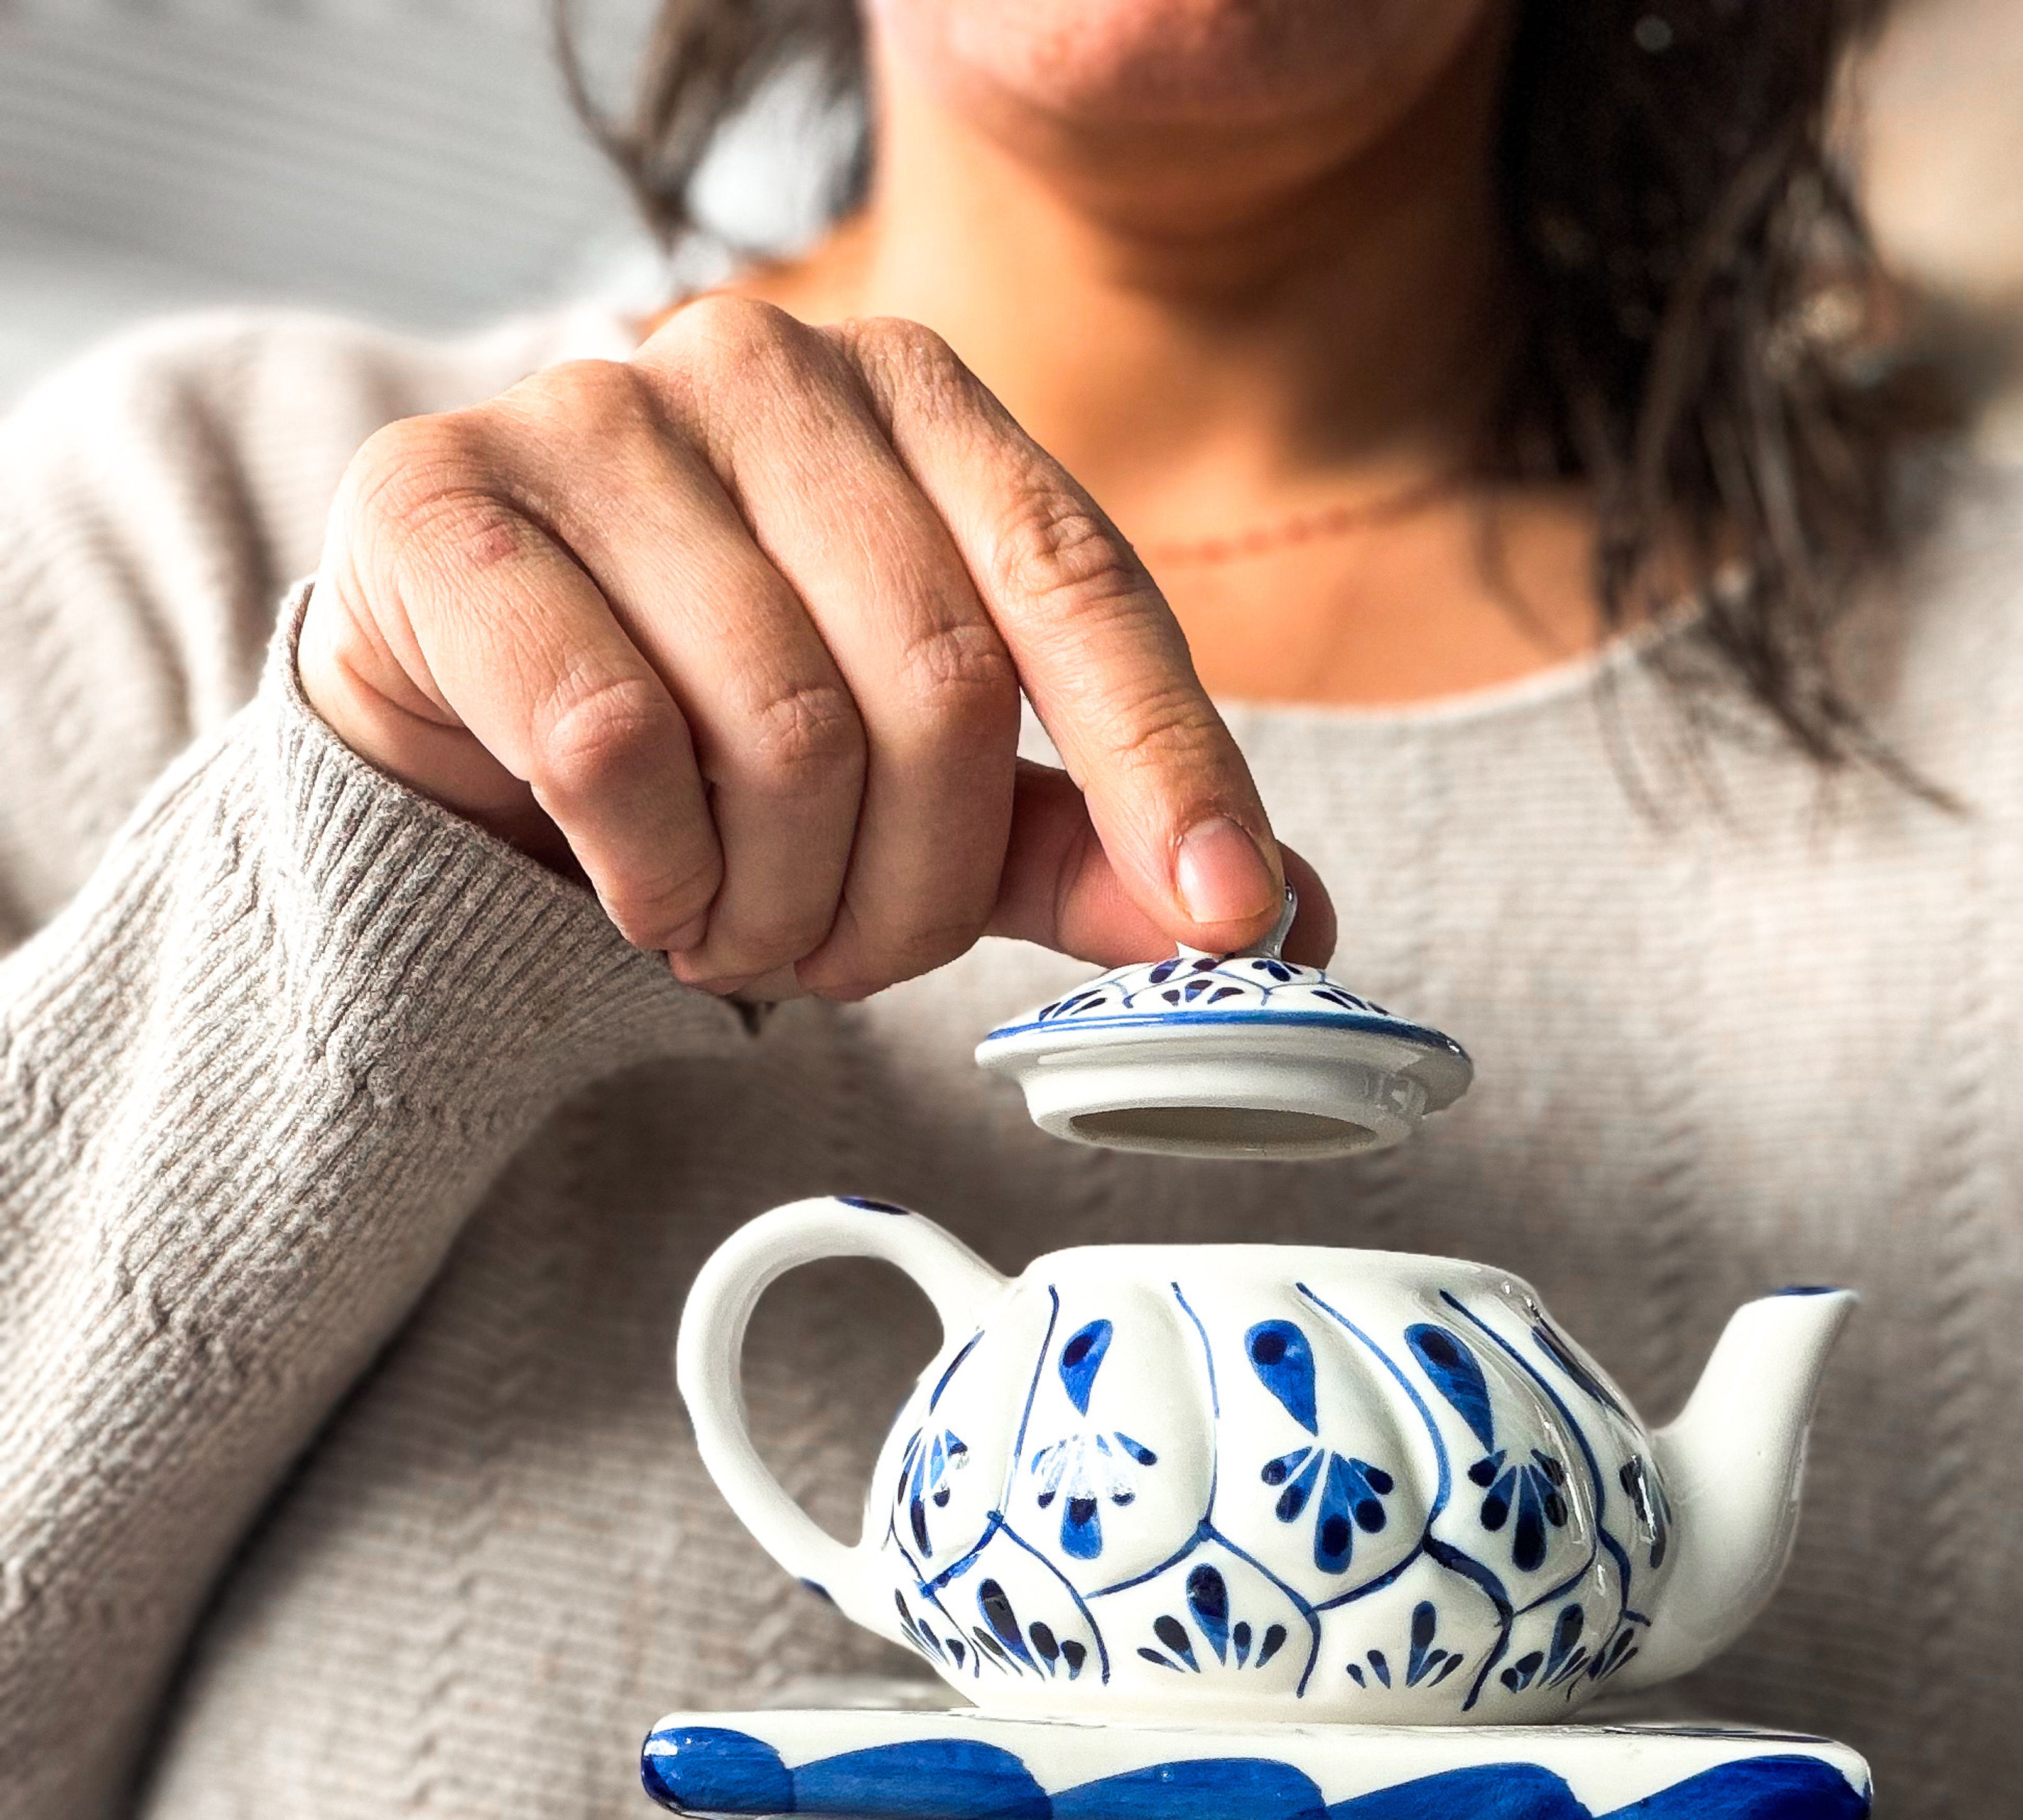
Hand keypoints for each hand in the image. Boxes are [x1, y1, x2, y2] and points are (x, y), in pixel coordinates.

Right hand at [299, 299, 1334, 998]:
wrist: (451, 708)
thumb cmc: (707, 732)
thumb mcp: (923, 789)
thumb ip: (1085, 840)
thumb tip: (1288, 921)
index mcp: (915, 400)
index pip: (1080, 584)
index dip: (1168, 764)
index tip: (1232, 915)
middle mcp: (764, 365)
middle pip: (935, 686)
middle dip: (909, 889)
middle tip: (846, 960)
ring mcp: (595, 410)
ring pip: (780, 732)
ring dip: (773, 903)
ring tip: (731, 923)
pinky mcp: (443, 497)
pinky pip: (611, 741)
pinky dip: (650, 872)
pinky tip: (639, 889)